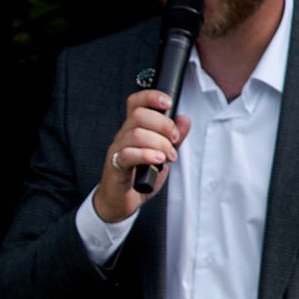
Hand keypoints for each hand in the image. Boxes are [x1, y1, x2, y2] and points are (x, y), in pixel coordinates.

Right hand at [93, 85, 190, 224]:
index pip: (136, 102)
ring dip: (159, 143)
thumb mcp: (163, 154)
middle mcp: (123, 136)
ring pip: (136, 134)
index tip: (168, 102)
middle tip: (174, 140)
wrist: (122, 201)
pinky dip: (146, 155)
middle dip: (163, 124)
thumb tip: (184, 119)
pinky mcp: (115, 166)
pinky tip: (158, 161)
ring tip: (168, 156)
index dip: (151, 96)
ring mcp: (117, 150)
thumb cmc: (140, 176)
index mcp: (134, 128)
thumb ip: (174, 138)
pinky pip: (128, 154)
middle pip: (138, 115)